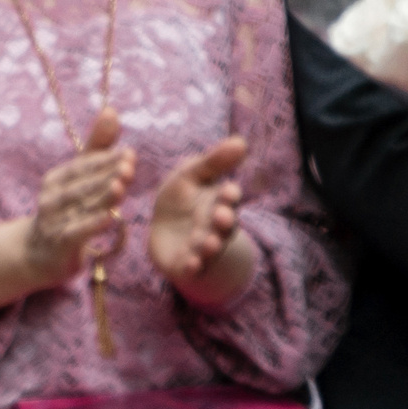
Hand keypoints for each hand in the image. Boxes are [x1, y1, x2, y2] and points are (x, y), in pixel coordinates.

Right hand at [24, 110, 135, 288]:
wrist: (42, 254)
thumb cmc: (68, 211)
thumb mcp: (80, 179)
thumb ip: (97, 147)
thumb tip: (111, 109)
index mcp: (57, 178)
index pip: (83, 165)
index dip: (105, 159)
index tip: (130, 153)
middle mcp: (52, 196)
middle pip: (82, 183)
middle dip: (105, 174)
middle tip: (128, 165)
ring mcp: (54, 220)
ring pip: (80, 206)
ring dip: (101, 195)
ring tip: (120, 186)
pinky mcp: (60, 243)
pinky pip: (77, 232)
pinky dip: (93, 224)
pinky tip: (111, 217)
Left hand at [150, 136, 254, 306]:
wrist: (166, 232)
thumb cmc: (182, 198)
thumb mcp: (191, 175)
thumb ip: (213, 162)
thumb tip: (241, 141)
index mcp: (219, 203)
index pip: (227, 199)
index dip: (228, 195)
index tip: (228, 190)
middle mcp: (215, 227)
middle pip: (223, 225)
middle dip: (223, 222)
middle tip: (222, 217)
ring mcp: (203, 247)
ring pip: (210, 248)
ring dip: (210, 245)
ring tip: (209, 243)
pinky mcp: (187, 264)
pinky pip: (192, 267)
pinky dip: (193, 266)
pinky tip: (191, 264)